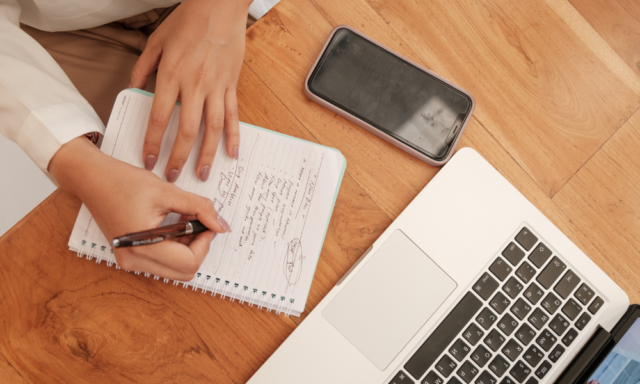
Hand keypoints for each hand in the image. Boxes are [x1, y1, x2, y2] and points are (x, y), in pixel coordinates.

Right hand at [50, 137, 231, 279]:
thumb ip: (199, 208)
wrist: (92, 179)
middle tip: (198, 221)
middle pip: (185, 271)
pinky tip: (173, 225)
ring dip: (187, 248)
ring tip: (183, 220)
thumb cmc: (123, 182)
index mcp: (143, 246)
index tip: (207, 221)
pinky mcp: (130, 257)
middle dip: (198, 247)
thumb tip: (222, 226)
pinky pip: (163, 263)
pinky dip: (175, 248)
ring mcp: (130, 262)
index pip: (190, 262)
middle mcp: (134, 261)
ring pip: (176, 270)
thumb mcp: (168, 191)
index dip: (205, 242)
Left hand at [131, 0, 251, 182]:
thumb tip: (133, 89)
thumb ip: (143, 67)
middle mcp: (195, 84)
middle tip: (173, 176)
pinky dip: (234, 136)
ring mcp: (216, 86)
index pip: (160, 118)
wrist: (220, 5)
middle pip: (188, 130)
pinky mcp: (231, 85)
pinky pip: (233, 115)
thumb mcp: (156, 40)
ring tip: (203, 173)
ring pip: (213, 128)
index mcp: (172, 75)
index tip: (149, 161)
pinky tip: (232, 153)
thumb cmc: (188, 20)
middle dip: (179, 157)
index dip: (154, 143)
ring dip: (207, 154)